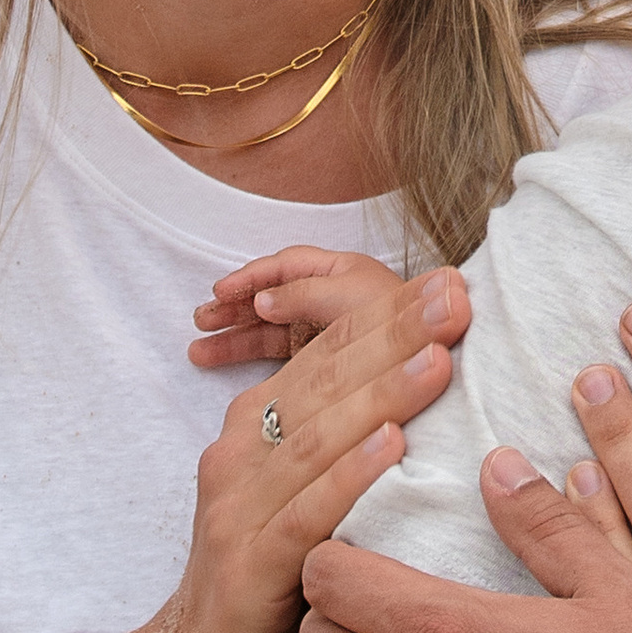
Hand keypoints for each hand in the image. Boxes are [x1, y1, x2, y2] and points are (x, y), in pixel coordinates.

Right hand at [143, 259, 472, 632]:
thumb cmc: (266, 567)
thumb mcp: (295, 488)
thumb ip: (338, 436)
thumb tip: (420, 374)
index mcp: (254, 425)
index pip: (326, 354)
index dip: (387, 314)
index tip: (449, 283)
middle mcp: (241, 451)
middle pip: (324, 379)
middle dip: (394, 333)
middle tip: (455, 295)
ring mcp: (238, 504)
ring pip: (318, 436)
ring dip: (381, 392)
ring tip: (438, 357)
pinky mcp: (249, 561)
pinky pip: (306, 511)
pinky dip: (350, 475)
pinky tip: (392, 445)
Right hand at [189, 242, 393, 369]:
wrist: (433, 354)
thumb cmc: (398, 322)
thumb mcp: (351, 299)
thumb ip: (305, 296)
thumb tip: (261, 301)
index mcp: (337, 272)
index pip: (283, 267)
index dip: (250, 278)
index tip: (220, 291)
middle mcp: (327, 297)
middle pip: (270, 296)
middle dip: (234, 308)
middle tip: (200, 320)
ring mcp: (323, 328)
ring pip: (269, 328)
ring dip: (234, 336)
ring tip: (198, 350)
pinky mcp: (323, 358)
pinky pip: (279, 353)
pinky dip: (251, 357)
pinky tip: (224, 365)